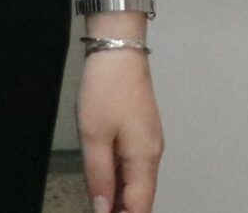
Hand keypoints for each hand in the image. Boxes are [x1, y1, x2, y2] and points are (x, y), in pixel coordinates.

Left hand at [77, 47, 162, 212]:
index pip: (140, 206)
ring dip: (121, 199)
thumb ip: (99, 177)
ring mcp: (149, 142)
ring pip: (138, 183)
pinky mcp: (143, 132)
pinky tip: (105, 186)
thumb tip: (102, 210)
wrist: (120, 51)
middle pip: (142, 197)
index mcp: (144, 158)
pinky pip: (135, 167)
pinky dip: (122, 182)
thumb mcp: (94, 136)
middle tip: (97, 212)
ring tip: (99, 206)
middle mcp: (153, 154)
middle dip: (123, 211)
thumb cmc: (106, 91)